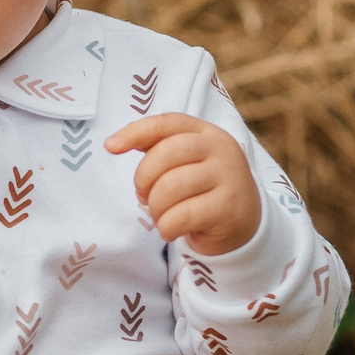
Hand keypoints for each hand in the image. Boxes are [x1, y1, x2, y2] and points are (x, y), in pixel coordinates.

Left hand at [105, 115, 261, 255]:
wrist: (243, 222)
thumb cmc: (202, 188)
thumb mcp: (186, 162)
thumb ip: (158, 148)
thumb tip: (115, 142)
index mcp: (206, 132)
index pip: (166, 123)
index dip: (135, 132)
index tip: (110, 147)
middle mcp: (220, 148)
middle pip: (164, 155)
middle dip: (143, 180)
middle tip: (145, 197)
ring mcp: (228, 176)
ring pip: (170, 188)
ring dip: (155, 209)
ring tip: (161, 216)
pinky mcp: (228, 207)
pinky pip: (181, 216)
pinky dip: (166, 228)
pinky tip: (171, 231)